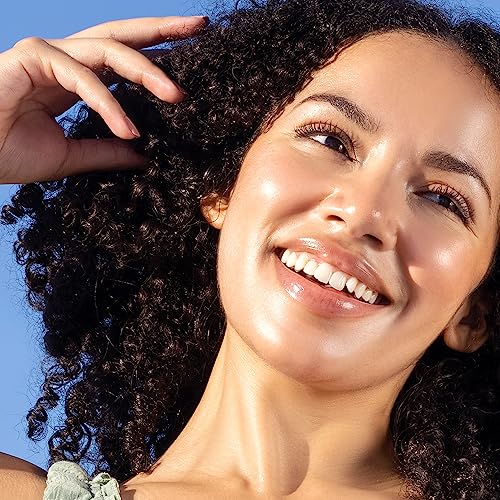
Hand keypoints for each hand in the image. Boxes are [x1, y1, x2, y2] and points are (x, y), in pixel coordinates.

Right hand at [0, 16, 207, 183]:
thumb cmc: (9, 153)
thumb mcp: (73, 156)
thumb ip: (108, 151)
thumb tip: (144, 154)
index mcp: (77, 80)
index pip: (124, 60)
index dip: (157, 56)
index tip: (193, 54)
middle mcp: (66, 61)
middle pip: (122, 36)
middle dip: (162, 30)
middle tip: (199, 26)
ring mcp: (48, 55)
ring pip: (107, 50)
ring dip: (146, 72)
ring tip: (178, 97)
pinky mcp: (31, 58)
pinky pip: (81, 77)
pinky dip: (107, 103)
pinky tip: (128, 128)